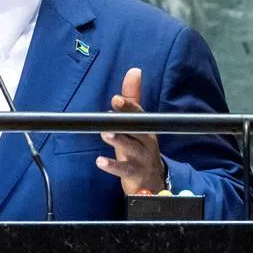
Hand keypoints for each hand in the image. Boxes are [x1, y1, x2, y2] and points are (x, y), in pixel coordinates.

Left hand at [96, 67, 166, 193]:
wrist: (152, 181)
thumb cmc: (140, 148)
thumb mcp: (136, 124)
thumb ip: (132, 99)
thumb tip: (134, 70)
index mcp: (146, 128)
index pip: (139, 114)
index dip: (129, 107)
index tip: (116, 99)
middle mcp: (146, 142)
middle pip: (137, 130)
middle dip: (124, 121)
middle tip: (109, 114)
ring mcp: (142, 159)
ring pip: (131, 149)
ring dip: (118, 141)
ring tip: (105, 134)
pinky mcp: (135, 175)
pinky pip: (124, 171)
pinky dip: (112, 166)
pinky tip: (99, 161)